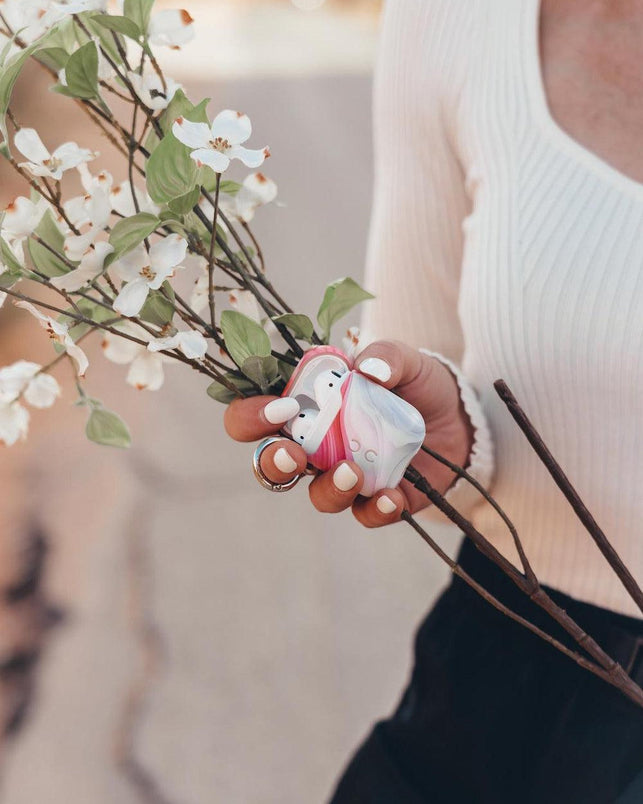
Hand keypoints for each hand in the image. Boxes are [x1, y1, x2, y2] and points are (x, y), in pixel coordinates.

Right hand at [224, 340, 473, 526]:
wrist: (462, 419)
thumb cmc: (419, 384)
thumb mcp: (405, 360)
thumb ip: (386, 355)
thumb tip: (369, 369)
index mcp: (309, 406)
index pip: (256, 415)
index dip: (252, 416)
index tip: (281, 408)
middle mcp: (317, 445)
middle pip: (271, 463)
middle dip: (274, 462)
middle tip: (294, 455)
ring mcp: (344, 476)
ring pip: (316, 495)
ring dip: (328, 489)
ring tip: (351, 473)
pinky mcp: (377, 500)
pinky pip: (364, 515)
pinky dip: (375, 510)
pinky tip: (392, 497)